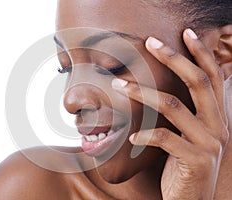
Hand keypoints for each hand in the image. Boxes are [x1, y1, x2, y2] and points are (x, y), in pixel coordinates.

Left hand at [112, 29, 228, 199]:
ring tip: (118, 86)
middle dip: (174, 58)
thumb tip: (158, 92)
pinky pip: (164, 138)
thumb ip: (181, 115)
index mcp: (216, 117)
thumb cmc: (185, 166)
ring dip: (142, 93)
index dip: (201, 53)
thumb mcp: (188, 137)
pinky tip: (129, 138)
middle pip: (198, 81)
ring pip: (173, 105)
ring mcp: (209, 143)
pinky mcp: (195, 160)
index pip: (213, 76)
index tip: (185, 34)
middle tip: (150, 42)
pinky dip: (143, 135)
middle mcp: (218, 126)